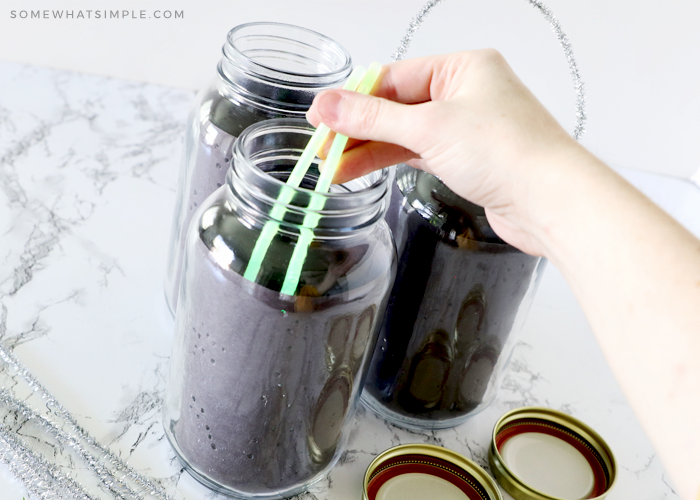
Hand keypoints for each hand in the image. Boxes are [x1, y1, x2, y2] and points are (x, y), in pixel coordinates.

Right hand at [306, 50, 584, 255]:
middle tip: (323, 151)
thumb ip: (373, 119)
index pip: (392, 78)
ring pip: (405, 134)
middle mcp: (465, 94)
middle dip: (357, 131)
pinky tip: (363, 171)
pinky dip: (390, 163)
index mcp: (462, 68)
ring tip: (333, 170)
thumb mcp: (429, 128)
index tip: (320, 119)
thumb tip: (329, 106)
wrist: (551, 201)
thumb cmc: (509, 153)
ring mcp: (466, 128)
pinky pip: (418, 154)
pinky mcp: (468, 159)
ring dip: (369, 151)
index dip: (352, 100)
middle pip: (396, 107)